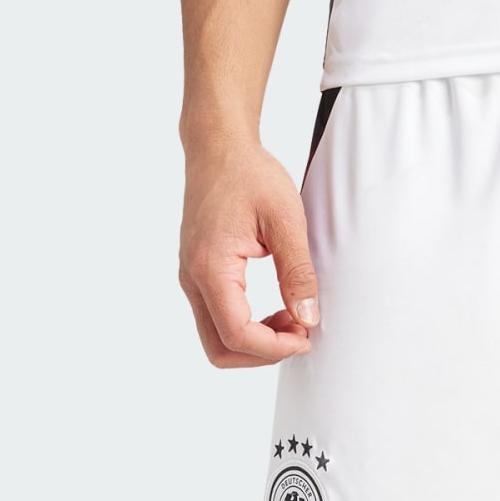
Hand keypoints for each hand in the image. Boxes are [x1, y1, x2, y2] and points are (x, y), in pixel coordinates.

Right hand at [178, 138, 318, 367]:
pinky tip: (276, 309)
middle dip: (263, 354)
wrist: (218, 146)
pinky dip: (247, 327)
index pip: (236, 334)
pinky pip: (217, 320)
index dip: (274, 348)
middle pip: (220, 350)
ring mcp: (191, 279)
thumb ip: (298, 272)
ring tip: (291, 319)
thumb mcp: (285, 219)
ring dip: (256, 343)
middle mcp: (192, 278)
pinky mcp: (198, 276)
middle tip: (299, 333)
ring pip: (216, 340)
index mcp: (210, 266)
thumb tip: (308, 317)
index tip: (306, 336)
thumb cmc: (248, 173)